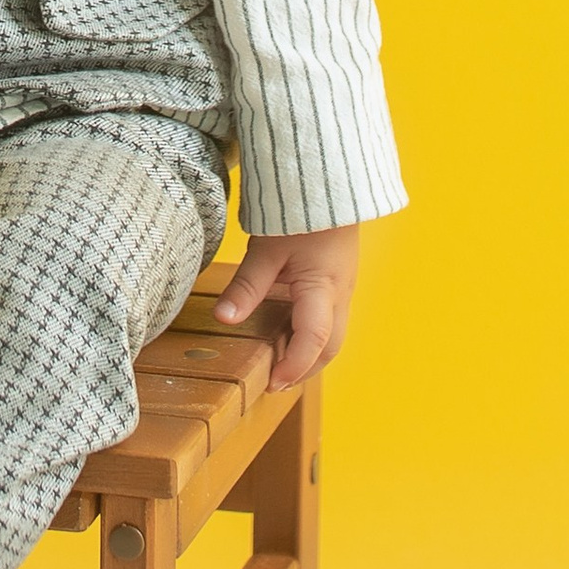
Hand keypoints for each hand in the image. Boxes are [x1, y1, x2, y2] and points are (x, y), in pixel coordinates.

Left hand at [212, 223, 359, 389]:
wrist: (329, 185)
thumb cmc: (299, 211)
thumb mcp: (266, 248)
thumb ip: (247, 286)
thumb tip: (224, 318)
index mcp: (323, 288)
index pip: (313, 340)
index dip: (293, 367)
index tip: (272, 383)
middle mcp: (340, 295)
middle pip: (329, 348)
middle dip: (304, 370)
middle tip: (274, 383)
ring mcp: (343, 289)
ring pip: (333, 336)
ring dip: (310, 356)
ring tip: (279, 366)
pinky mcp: (338, 283)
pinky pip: (330, 320)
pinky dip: (312, 337)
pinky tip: (289, 335)